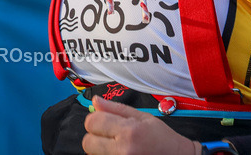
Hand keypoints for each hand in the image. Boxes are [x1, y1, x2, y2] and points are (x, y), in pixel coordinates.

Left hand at [82, 96, 201, 154]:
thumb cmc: (162, 138)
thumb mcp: (142, 117)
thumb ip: (116, 108)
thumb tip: (96, 101)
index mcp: (129, 131)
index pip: (93, 122)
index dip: (95, 119)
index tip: (102, 120)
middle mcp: (123, 149)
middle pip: (88, 142)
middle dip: (94, 136)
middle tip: (108, 134)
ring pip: (92, 153)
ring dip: (99, 148)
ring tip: (115, 144)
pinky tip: (117, 151)